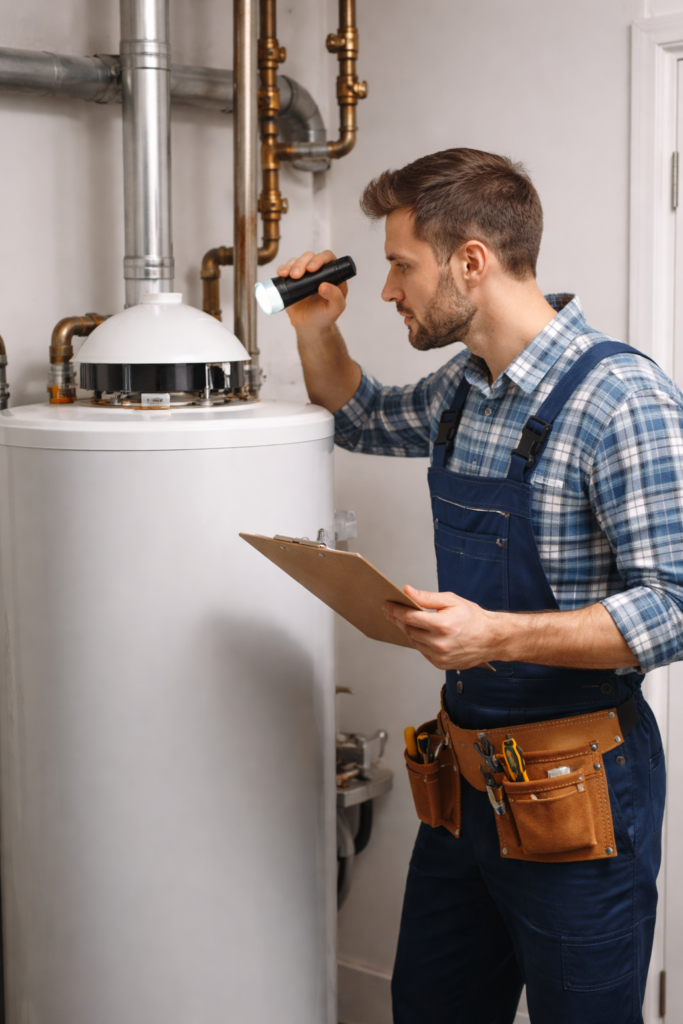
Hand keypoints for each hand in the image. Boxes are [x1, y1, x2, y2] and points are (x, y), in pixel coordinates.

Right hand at [276, 250, 347, 332]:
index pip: (328, 258)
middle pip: (310, 256)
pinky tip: (282, 275)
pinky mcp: (291, 280)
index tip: (312, 268)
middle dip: (302, 262)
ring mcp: (304, 275)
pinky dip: (282, 269)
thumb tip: (324, 285)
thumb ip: (335, 297)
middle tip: (297, 275)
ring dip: (292, 265)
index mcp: (332, 275)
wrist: (309, 326)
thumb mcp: (335, 309)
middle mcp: (318, 272)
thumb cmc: (325, 316)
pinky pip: (286, 269)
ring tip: (289, 276)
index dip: (320, 258)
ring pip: (297, 260)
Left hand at [383, 585, 498, 669]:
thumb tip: (407, 591)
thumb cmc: (473, 618)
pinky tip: (419, 633)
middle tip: (390, 611)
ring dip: (407, 631)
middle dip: (397, 619)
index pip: (409, 617)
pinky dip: (418, 642)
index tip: (386, 604)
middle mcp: (439, 643)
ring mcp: (440, 656)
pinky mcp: (441, 664)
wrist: (492, 639)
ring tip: (403, 620)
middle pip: (408, 630)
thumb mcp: (451, 601)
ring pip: (413, 642)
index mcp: (442, 625)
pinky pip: (422, 652)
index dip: (395, 610)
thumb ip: (427, 598)